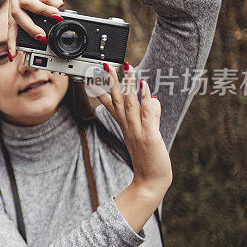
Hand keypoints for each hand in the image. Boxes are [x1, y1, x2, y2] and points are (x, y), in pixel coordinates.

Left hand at [6, 0, 71, 56]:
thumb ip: (40, 12)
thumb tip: (44, 31)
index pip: (10, 22)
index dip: (11, 39)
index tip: (14, 55)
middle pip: (16, 14)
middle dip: (29, 29)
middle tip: (42, 38)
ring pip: (26, 3)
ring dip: (41, 14)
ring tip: (55, 18)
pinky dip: (52, 2)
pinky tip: (60, 4)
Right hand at [93, 62, 171, 232]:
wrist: (151, 181)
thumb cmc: (149, 159)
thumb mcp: (149, 134)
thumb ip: (151, 115)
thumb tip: (153, 99)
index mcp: (125, 126)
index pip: (111, 104)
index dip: (102, 89)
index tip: (93, 77)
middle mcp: (128, 126)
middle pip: (118, 99)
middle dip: (112, 81)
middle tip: (106, 65)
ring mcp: (137, 130)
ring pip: (130, 103)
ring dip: (128, 84)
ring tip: (125, 68)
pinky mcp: (149, 135)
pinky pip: (145, 113)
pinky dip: (144, 98)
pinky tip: (143, 85)